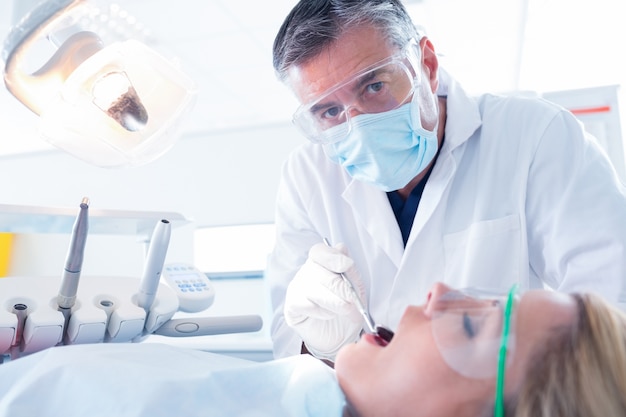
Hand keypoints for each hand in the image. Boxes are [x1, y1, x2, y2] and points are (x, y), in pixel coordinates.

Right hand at [284, 242, 365, 360]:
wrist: (340, 335)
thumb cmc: (346, 308)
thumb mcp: (356, 289)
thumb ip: (350, 273)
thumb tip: (344, 255)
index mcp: (323, 262)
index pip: (320, 251)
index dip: (332, 257)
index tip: (346, 265)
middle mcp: (308, 271)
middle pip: (319, 271)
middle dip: (341, 287)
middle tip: (354, 301)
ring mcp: (297, 287)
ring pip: (314, 289)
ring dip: (335, 302)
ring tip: (348, 311)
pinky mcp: (292, 306)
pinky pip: (306, 305)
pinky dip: (322, 311)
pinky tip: (328, 315)